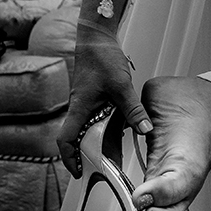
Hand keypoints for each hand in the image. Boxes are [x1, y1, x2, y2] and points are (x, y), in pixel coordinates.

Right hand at [56, 26, 151, 176]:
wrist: (96, 38)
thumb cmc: (101, 57)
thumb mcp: (121, 85)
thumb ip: (133, 109)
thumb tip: (145, 129)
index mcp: (79, 109)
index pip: (66, 140)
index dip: (69, 159)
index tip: (77, 172)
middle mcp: (79, 110)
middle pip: (78, 141)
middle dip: (88, 158)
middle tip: (104, 172)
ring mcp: (85, 106)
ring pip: (89, 132)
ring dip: (98, 146)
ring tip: (114, 160)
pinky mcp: (93, 100)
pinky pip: (97, 121)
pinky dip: (106, 131)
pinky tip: (121, 135)